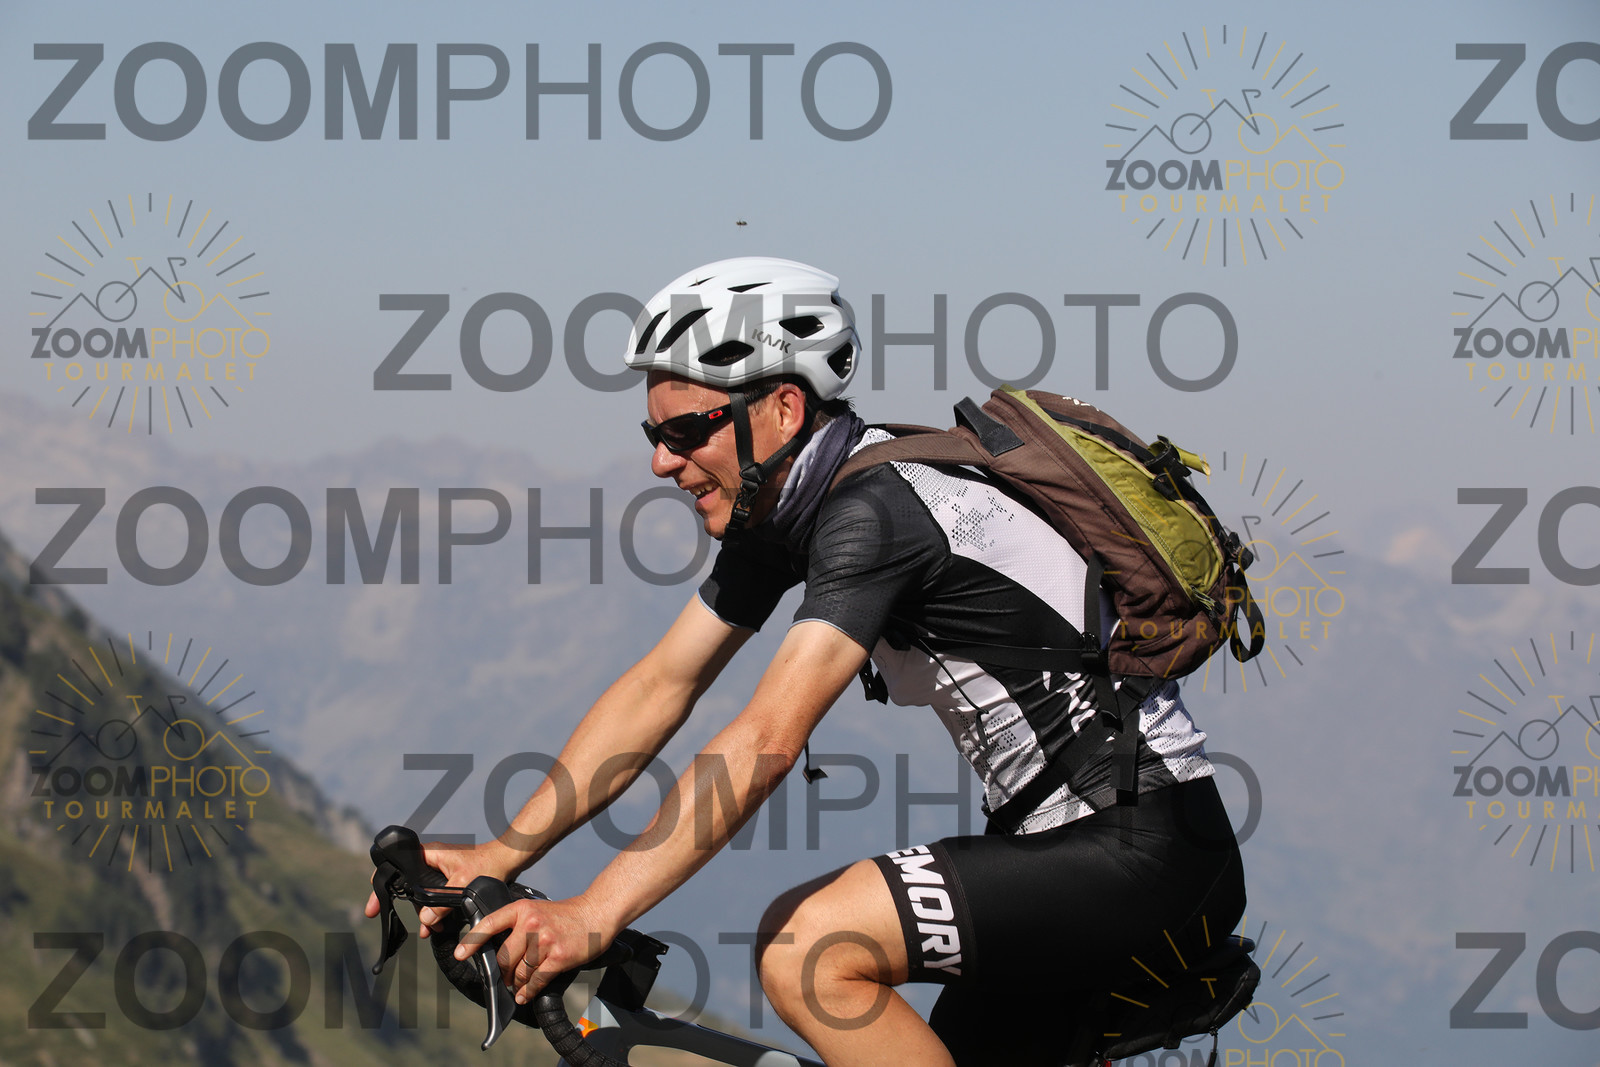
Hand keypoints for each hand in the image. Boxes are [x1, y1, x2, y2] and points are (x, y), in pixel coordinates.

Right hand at [363, 839, 520, 936]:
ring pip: (420, 892)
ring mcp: (439, 870)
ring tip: (424, 932)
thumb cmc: (489, 863)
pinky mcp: (449, 879)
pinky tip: (433, 928)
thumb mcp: (462, 884)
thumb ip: (442, 903)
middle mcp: (430, 860)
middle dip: (396, 902)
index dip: (381, 884)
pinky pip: (434, 896)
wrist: (509, 860)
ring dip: (420, 911)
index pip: (396, 866)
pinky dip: (432, 911)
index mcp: (429, 854)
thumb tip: (425, 921)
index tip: (373, 905)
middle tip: (378, 916)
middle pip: (404, 881)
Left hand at [455, 894, 614, 1003]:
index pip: (489, 924)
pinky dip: (528, 991)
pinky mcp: (557, 957)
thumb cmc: (566, 914)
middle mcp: (531, 924)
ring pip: (519, 972)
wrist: (596, 913)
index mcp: (522, 909)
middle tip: (504, 979)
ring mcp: (544, 941)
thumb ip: (519, 925)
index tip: (459, 954)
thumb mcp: (537, 909)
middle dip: (502, 973)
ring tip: (517, 987)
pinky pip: (536, 980)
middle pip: (503, 957)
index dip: (472, 940)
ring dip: (516, 984)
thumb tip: (501, 950)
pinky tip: (525, 994)